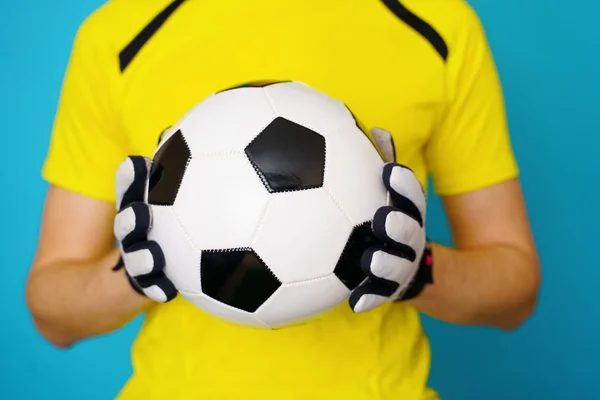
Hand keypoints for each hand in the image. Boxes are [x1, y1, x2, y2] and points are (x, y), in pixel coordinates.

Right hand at [112, 156, 177, 301]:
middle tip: (141, 212)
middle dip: (131, 217)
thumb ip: (178, 177)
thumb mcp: (169, 204)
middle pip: (126, 224)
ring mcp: (135, 262)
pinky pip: (150, 289)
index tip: (136, 163)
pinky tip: (167, 290)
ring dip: (142, 258)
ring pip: (136, 259)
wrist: (121, 281)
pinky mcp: (143, 286)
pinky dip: (157, 289)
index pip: (129, 192)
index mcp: (135, 212)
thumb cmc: (161, 232)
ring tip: (153, 256)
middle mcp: (131, 236)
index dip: (130, 178)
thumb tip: (195, 148)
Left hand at [349, 129, 432, 312]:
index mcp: (410, 216)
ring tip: (373, 260)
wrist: (433, 276)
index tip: (389, 171)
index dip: (403, 186)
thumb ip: (386, 165)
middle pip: (410, 233)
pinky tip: (355, 303)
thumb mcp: (398, 199)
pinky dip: (370, 298)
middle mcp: (410, 242)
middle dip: (401, 226)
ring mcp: (404, 268)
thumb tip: (376, 128)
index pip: (412, 199)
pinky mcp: (392, 291)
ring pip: (397, 267)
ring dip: (386, 264)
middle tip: (384, 218)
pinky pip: (380, 297)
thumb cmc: (399, 226)